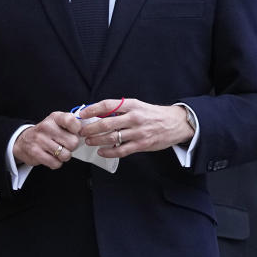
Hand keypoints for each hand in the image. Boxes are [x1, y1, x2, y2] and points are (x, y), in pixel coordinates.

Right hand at [13, 112, 81, 169]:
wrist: (23, 141)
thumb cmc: (46, 133)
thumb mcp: (57, 122)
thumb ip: (71, 124)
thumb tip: (87, 131)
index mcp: (55, 117)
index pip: (71, 120)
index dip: (78, 129)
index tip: (75, 132)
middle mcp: (47, 127)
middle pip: (73, 142)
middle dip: (71, 147)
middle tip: (64, 145)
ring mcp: (40, 140)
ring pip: (65, 155)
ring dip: (64, 156)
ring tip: (57, 151)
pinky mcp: (36, 152)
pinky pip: (56, 163)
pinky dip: (56, 163)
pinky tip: (51, 157)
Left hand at [77, 99, 192, 157]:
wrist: (176, 123)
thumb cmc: (153, 114)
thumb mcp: (138, 106)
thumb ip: (120, 109)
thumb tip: (99, 113)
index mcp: (132, 105)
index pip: (107, 105)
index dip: (92, 109)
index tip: (82, 114)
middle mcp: (134, 117)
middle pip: (106, 123)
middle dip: (90, 128)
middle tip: (81, 131)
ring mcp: (138, 132)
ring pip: (112, 138)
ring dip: (97, 140)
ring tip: (89, 141)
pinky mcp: (142, 144)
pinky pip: (122, 150)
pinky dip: (109, 152)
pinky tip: (101, 151)